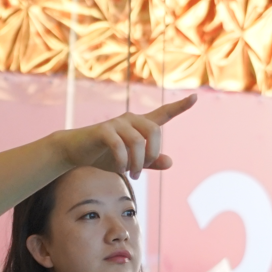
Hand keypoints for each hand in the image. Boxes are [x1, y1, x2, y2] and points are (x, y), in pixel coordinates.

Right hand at [56, 95, 195, 177]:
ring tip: (131, 174)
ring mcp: (116, 123)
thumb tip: (171, 162)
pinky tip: (120, 169)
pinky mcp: (103, 130)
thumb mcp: (130, 162)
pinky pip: (120, 145)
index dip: (180, 106)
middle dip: (152, 154)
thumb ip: (150, 163)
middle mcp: (130, 119)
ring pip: (138, 141)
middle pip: (155, 131)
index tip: (195, 97)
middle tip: (142, 171)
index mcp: (140, 125)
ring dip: (137, 163)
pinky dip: (122, 161)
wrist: (75, 152)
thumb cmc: (104, 155)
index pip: (163, 114)